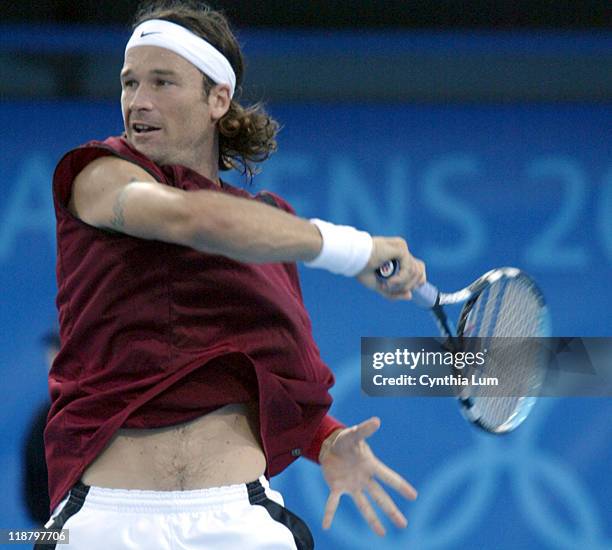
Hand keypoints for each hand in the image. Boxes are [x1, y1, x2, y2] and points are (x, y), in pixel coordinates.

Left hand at [319, 417, 417, 535]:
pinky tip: (326, 525)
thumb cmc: (346, 440)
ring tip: (382, 534)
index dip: (400, 486)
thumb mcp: (353, 434)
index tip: (414, 496)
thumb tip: (376, 421)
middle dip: (391, 511)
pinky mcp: (337, 487)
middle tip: (404, 525)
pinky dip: (329, 514)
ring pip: (364, 505)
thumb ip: (364, 430)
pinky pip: (333, 503)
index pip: (388, 477)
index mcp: (370, 465)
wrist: (330, 445)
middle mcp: (364, 479)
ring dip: (372, 520)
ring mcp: (351, 485)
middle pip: (380, 497)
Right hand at [356, 237, 425, 299]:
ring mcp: (402, 248)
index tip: (408, 290)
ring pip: (414, 272)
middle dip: (411, 284)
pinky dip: (400, 279)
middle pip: (419, 269)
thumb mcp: (379, 285)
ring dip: (402, 284)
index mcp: (397, 257)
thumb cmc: (362, 269)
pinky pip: (408, 269)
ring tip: (387, 285)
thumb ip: (393, 292)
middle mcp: (401, 251)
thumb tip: (410, 296)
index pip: (417, 267)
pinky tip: (389, 282)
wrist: (353, 259)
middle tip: (394, 288)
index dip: (417, 280)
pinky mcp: (401, 249)